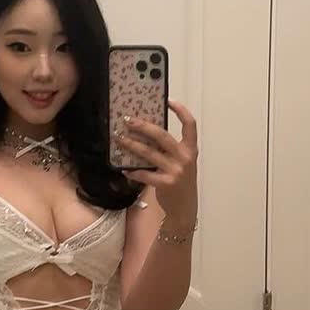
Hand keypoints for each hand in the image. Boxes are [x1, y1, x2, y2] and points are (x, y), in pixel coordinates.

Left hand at [113, 100, 198, 223]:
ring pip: (149, 153)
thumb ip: (170, 150)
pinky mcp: (165, 183)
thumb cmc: (180, 182)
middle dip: (143, 126)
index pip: (190, 124)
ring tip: (119, 138)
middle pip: (162, 135)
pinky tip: (124, 169)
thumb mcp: (182, 163)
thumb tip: (146, 134)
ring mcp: (175, 171)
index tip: (168, 101)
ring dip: (131, 144)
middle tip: (128, 120)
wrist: (184, 208)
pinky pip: (144, 174)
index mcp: (190, 149)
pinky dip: (132, 171)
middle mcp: (185, 158)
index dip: (180, 111)